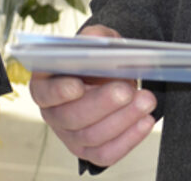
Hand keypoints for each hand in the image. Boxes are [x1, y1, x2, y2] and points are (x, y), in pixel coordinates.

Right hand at [31, 25, 157, 166]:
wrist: (111, 78)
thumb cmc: (98, 60)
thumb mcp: (97, 41)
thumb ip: (94, 37)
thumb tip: (93, 39)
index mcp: (45, 85)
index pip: (44, 93)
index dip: (58, 92)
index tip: (78, 85)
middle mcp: (53, 114)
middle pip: (71, 117)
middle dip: (101, 104)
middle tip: (126, 90)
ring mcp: (71, 136)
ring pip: (92, 136)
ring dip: (122, 120)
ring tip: (146, 101)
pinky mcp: (90, 152)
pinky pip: (107, 153)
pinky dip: (129, 139)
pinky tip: (146, 121)